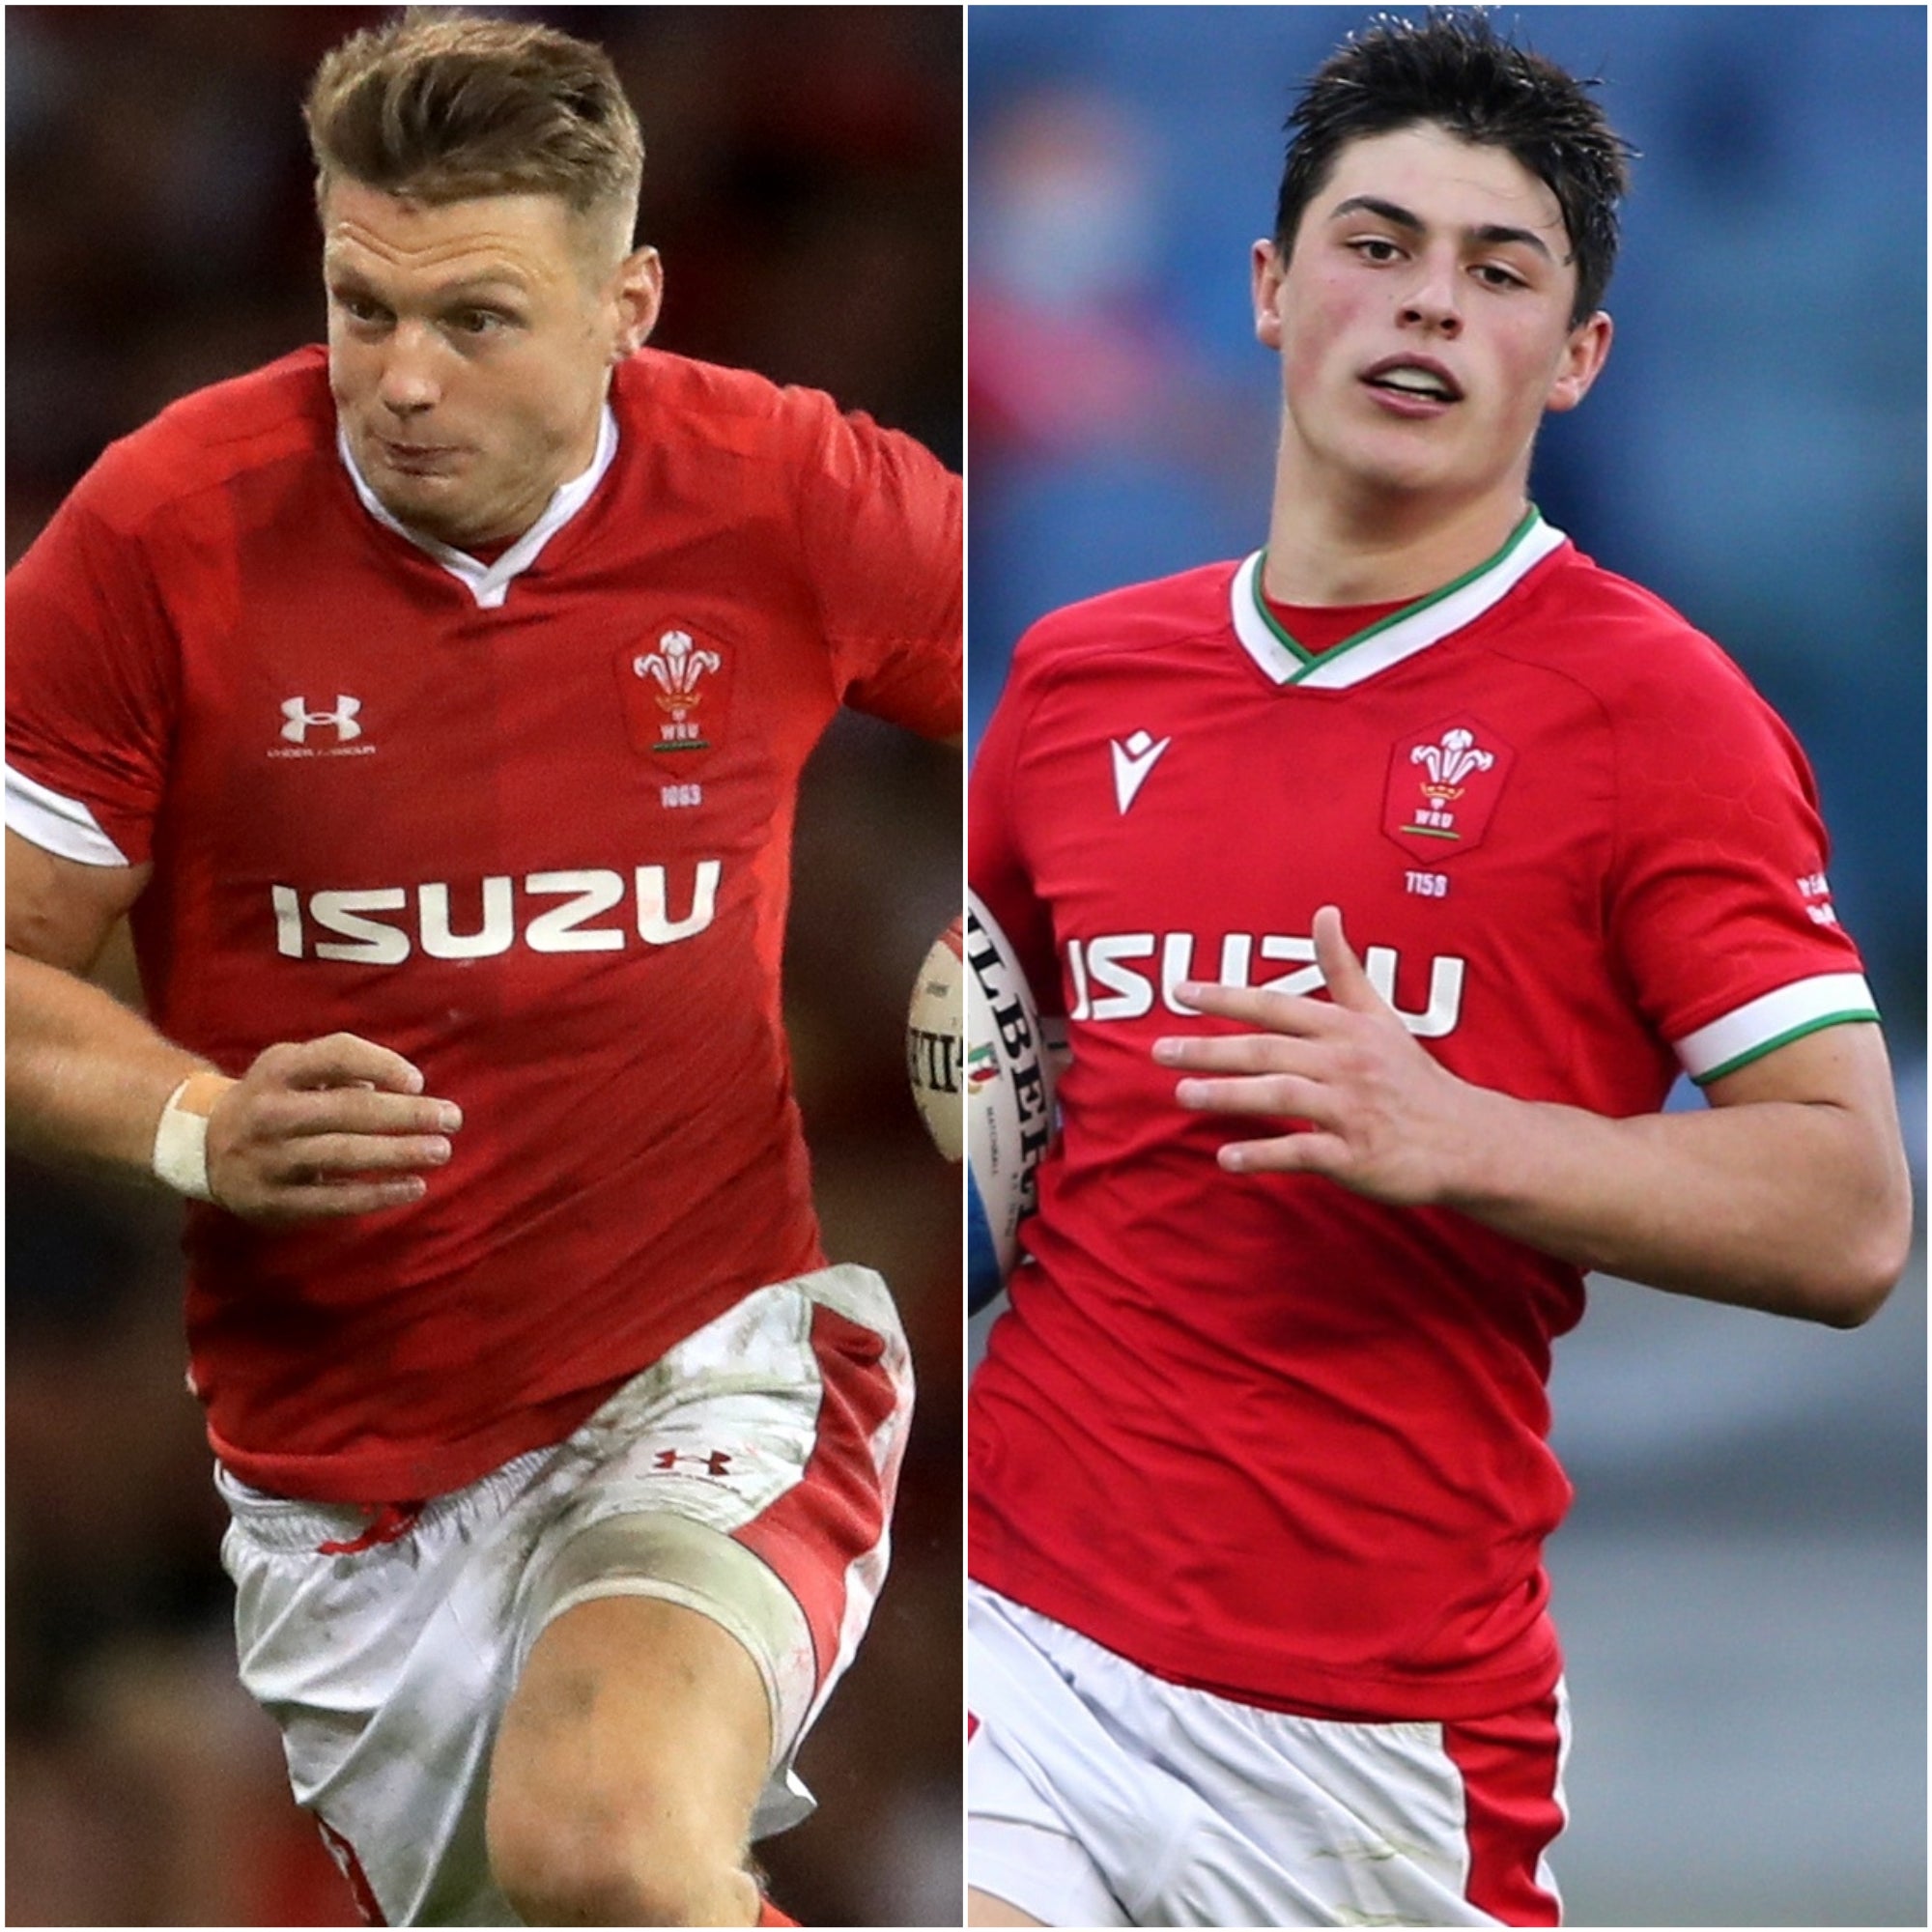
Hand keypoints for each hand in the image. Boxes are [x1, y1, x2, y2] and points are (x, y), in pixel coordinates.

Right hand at [204, 1033, 461, 1222]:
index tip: (419, 1081)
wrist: (203, 1145)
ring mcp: (270, 1158)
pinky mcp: (273, 1200)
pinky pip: (332, 1200)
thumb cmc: (273, 1098)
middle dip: (406, 1115)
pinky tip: (412, 1187)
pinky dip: (377, 1195)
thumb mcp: (293, 1066)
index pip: (335, 1056)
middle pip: (348, 1110)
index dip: (380, 1064)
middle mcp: (271, 1111)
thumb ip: (341, 1067)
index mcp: (279, 1070)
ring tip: (439, 1151)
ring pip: (343, 1155)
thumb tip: (402, 1086)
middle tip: (452, 1119)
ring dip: (398, 1154)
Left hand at [1152, 905, 1482, 1204]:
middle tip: (1159, 1051)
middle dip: (1210, 1049)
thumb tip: (1324, 910)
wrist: (1464, 1139)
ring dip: (1228, 1095)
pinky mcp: (1356, 1154)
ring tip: (1182, 1095)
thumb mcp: (1380, 1014)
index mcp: (1346, 1028)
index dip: (1226, 997)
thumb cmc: (1411, 1076)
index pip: (1275, 1005)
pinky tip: (1226, 1158)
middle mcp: (1346, 1063)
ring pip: (1280, 1096)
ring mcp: (1351, 1109)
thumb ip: (1343, 967)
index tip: (1179, 992)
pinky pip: (1302, 1152)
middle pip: (1268, 1050)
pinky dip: (1264, 1154)